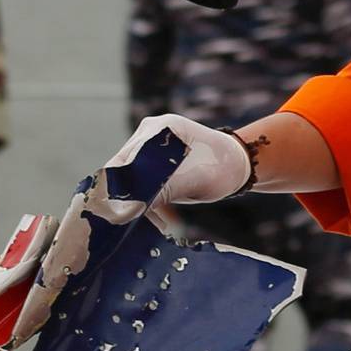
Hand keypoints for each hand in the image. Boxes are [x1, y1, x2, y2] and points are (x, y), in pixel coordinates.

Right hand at [112, 114, 249, 223]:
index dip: (115, 187)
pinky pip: (137, 181)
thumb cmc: (222, 168)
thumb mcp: (194, 181)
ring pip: (126, 177)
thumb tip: (126, 210)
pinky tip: (149, 215)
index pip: (124, 160)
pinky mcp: (151, 161)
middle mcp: (148, 133)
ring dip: (131, 199)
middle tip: (123, 222)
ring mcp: (148, 145)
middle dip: (121, 195)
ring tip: (136, 221)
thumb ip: (161, 191)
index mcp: (159, 128)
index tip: (114, 213)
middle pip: (121, 168)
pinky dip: (141, 198)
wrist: (236, 166)